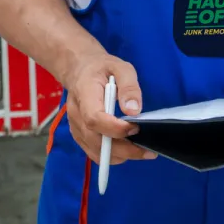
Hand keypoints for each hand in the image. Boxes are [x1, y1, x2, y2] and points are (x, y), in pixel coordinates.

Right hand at [63, 52, 156, 166]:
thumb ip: (129, 86)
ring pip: (95, 151)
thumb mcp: (121, 67)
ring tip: (141, 151)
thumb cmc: (102, 68)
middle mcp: (76, 114)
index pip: (94, 118)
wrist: (80, 70)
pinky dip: (112, 156)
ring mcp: (75, 126)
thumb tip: (134, 111)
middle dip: (124, 149)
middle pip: (96, 140)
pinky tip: (127, 149)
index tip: (136, 128)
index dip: (115, 129)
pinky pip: (94, 153)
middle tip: (147, 150)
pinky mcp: (79, 135)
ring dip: (120, 156)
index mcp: (84, 93)